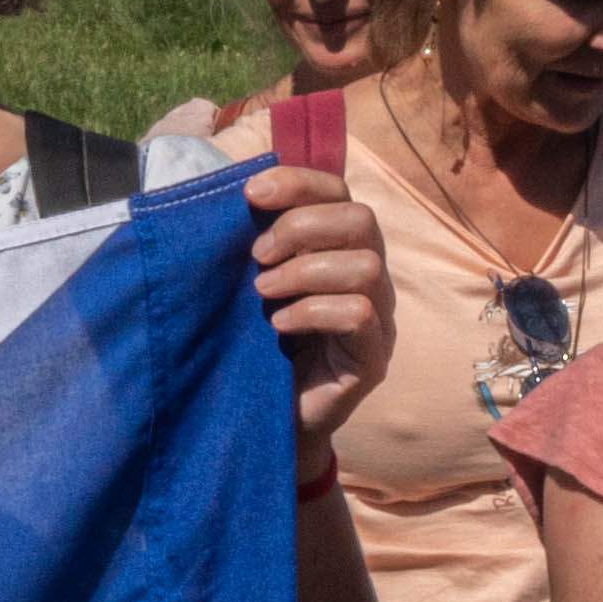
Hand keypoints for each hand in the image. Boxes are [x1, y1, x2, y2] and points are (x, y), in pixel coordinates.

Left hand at [245, 167, 388, 471]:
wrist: (265, 419)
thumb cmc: (256, 344)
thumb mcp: (249, 284)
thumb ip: (252, 243)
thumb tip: (223, 196)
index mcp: (340, 246)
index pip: (338, 191)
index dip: (298, 182)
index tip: (250, 194)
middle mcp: (369, 275)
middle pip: (362, 219)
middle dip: (302, 227)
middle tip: (257, 256)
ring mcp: (379, 317)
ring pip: (366, 265)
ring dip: (305, 271)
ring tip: (262, 293)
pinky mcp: (374, 357)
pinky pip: (360, 314)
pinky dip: (313, 311)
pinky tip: (279, 326)